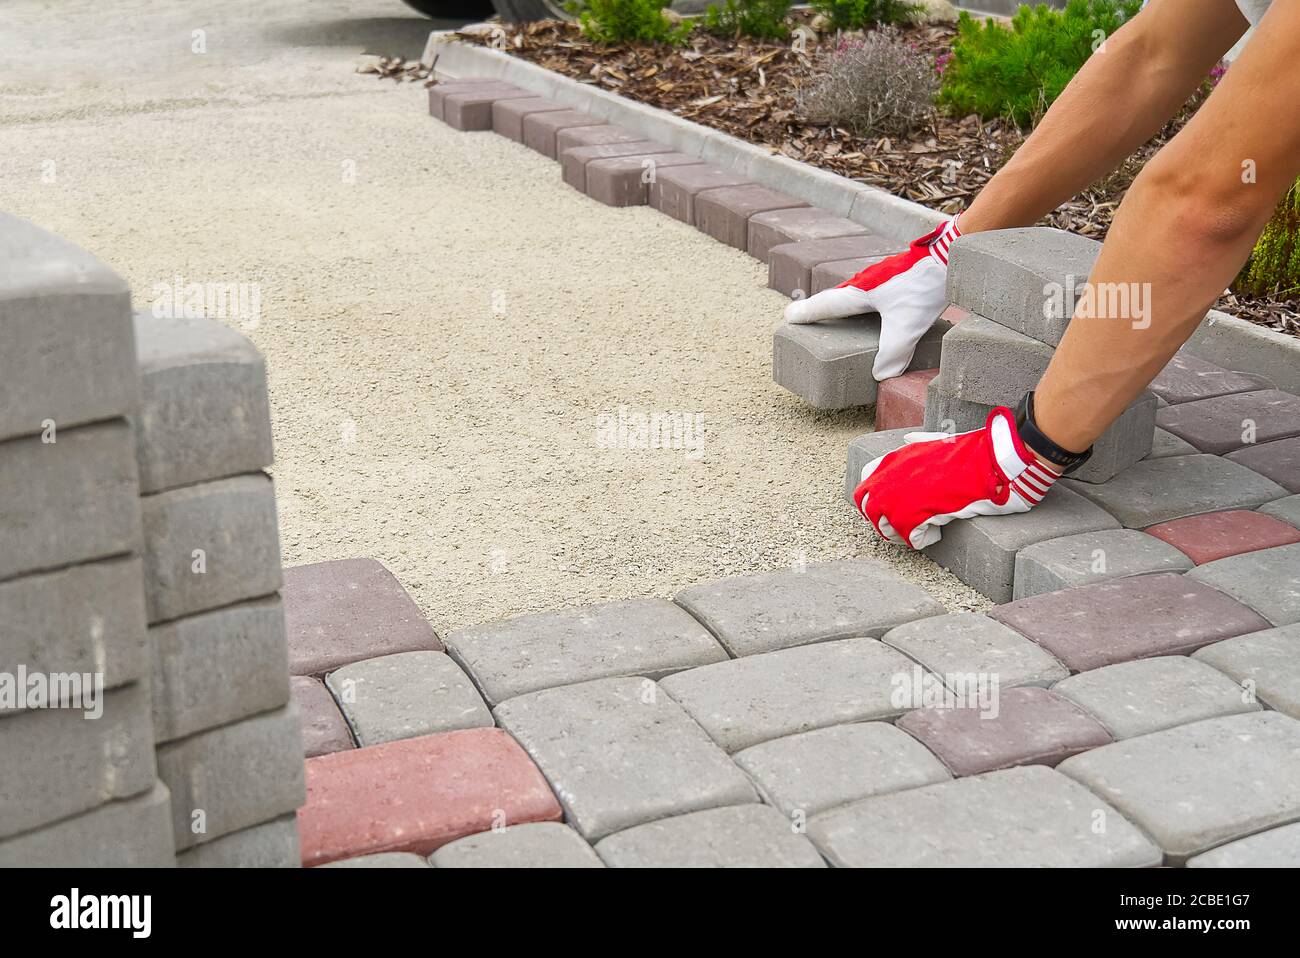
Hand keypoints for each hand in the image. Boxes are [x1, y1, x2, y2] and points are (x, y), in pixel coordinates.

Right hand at [783, 217, 959, 380]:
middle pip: (836, 296)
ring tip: (840, 319)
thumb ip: (894, 353)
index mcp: (859, 292)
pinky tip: (876, 312)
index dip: (806, 312)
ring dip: (842, 305)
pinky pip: (870, 292)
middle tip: (807, 318)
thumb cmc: (923, 287)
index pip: (825, 304)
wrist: (950, 255)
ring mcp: (880, 276)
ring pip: (853, 293)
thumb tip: (881, 376)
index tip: (788, 316)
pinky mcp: (896, 276)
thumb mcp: (907, 326)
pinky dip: (863, 303)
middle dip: (820, 308)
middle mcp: (865, 281)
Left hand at [853, 407, 1061, 549]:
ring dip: (902, 533)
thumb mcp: (937, 441)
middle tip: (906, 524)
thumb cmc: (969, 451)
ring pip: (884, 527)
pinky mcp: (916, 516)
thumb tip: (906, 439)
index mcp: (893, 460)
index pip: (864, 484)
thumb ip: (918, 443)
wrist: (989, 461)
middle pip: (868, 509)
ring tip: (924, 528)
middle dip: (883, 520)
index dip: (875, 500)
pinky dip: (923, 539)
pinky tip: (938, 531)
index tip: (892, 506)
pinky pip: (908, 538)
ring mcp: (899, 498)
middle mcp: (890, 479)